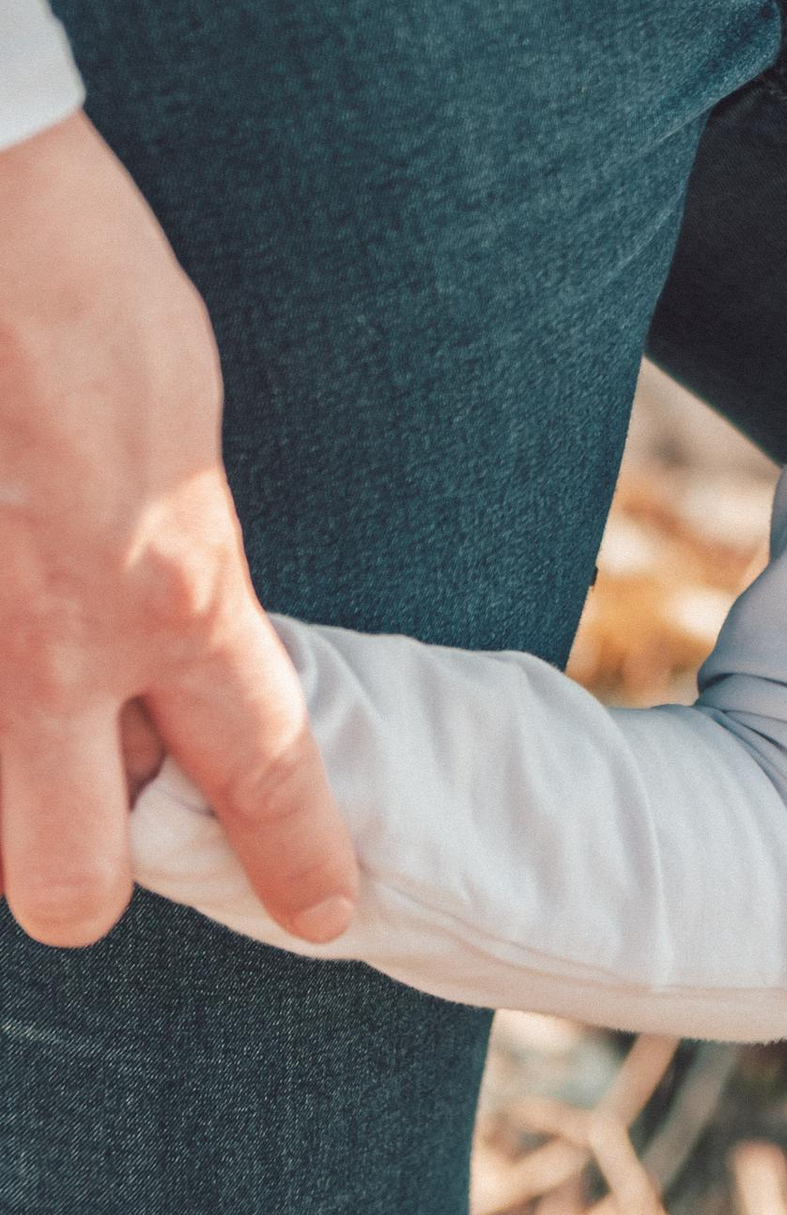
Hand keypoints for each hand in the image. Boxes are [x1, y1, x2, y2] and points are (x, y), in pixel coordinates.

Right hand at [0, 110, 353, 948]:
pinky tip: (5, 585)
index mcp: (173, 590)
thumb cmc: (91, 301)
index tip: (327, 912)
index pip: (261, 768)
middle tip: (107, 791)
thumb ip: (180, 560)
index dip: (300, 857)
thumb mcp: (185, 436)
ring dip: (13, 761)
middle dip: (91, 875)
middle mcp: (53, 651)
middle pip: (71, 887)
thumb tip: (168, 623)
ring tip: (37, 639)